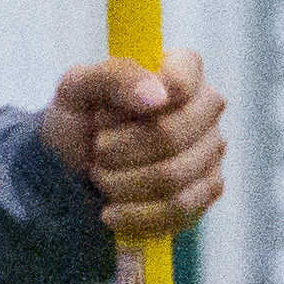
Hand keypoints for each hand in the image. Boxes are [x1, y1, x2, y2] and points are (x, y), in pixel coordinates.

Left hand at [45, 51, 225, 241]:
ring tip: (99, 176)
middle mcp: (207, 107)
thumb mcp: (78, 87)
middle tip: (96, 150)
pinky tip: (110, 211)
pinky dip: (134, 215)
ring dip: (120, 183)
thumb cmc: (80, 117)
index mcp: (182, 68)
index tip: (101, 116)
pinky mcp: (207, 190)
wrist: (71, 165)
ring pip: (173, 178)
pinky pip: (178, 210)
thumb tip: (157, 96)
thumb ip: (114, 77)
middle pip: (171, 136)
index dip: (134, 105)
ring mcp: (212, 150)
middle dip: (117, 150)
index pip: (180, 83)